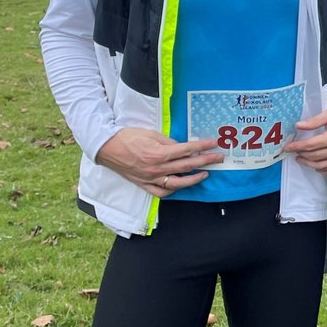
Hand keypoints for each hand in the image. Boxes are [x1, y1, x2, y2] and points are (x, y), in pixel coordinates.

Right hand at [94, 129, 220, 195]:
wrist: (106, 148)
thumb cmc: (127, 137)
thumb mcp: (151, 134)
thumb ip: (168, 142)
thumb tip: (182, 147)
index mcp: (159, 153)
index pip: (187, 150)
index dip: (203, 147)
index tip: (214, 144)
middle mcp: (157, 168)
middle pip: (187, 166)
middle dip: (206, 161)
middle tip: (219, 158)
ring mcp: (151, 178)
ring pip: (177, 183)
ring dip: (194, 179)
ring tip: (205, 174)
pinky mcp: (144, 184)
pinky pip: (162, 192)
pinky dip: (173, 190)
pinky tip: (182, 185)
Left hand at [285, 99, 326, 176]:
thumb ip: (314, 121)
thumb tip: (298, 126)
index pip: (310, 146)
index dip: (296, 147)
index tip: (287, 147)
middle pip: (315, 157)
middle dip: (301, 155)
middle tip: (294, 152)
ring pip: (324, 166)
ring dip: (310, 164)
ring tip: (303, 160)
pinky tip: (319, 168)